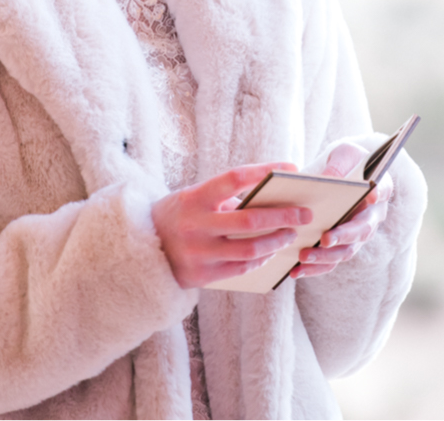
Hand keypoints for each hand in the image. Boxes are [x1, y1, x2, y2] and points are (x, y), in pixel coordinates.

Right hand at [152, 163, 311, 288]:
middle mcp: (196, 226)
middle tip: (305, 213)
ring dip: (276, 241)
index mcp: (194, 198)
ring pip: (250, 249)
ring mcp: (199, 253)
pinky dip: (261, 259)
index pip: (235, 178)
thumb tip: (270, 199)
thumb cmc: (178, 216)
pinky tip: (271, 251)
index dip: (264, 171)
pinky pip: (241, 269)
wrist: (139, 252)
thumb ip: (226, 199)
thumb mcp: (194, 199)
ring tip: (291, 234)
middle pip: (250, 220)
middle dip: (283, 216)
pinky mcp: (202, 276)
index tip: (291, 168)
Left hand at [292, 142, 392, 278]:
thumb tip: (327, 179)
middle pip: (362, 230)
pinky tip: (294, 271)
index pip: (382, 190)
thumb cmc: (348, 162)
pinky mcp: (343, 246)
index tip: (372, 195)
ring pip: (346, 251)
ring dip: (325, 257)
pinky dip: (314, 268)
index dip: (378, 193)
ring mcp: (358, 234)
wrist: (347, 174)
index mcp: (380, 189)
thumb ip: (338, 164)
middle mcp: (373, 216)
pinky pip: (330, 262)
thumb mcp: (344, 154)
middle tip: (324, 239)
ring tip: (302, 257)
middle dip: (343, 236)